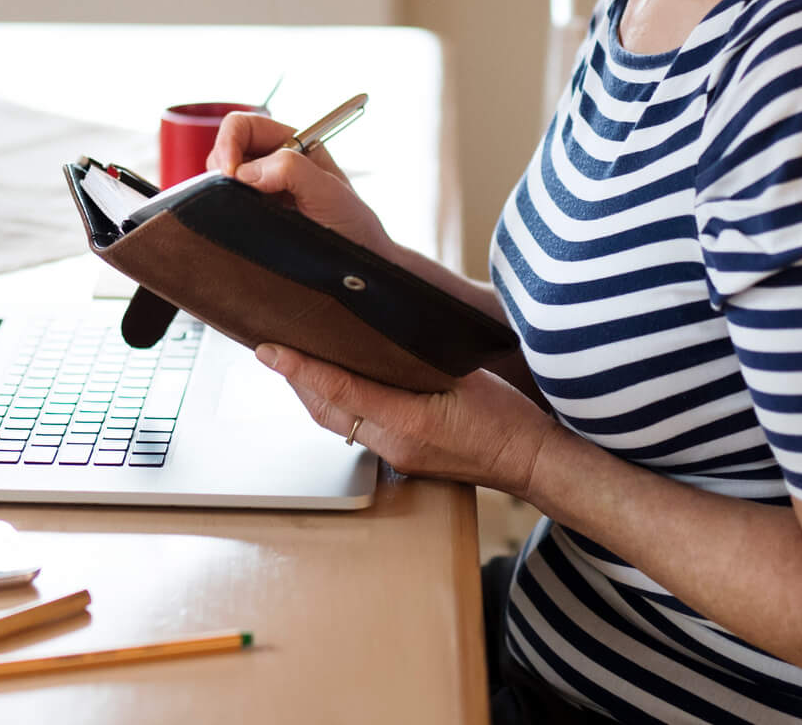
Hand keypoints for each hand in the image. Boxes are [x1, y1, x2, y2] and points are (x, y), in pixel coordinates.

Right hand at [207, 111, 397, 258]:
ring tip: (248, 212)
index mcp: (290, 142)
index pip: (244, 126)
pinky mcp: (253, 212)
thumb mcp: (330, 192)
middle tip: (232, 197)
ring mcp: (260, 188)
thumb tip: (246, 172)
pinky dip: (223, 209)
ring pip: (220, 178)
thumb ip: (293, 171)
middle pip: (225, 149)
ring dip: (222, 192)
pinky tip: (243, 222)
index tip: (231, 174)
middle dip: (221, 168)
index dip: (229, 143)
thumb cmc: (353, 222)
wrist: (359, 260)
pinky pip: (225, 203)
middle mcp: (271, 160)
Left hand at [255, 343, 553, 499]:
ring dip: (314, 393)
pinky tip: (338, 385)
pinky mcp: (403, 459)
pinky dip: (339, 404)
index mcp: (408, 422)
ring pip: (338, 422)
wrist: (532, 463)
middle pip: (326, 410)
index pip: (339, 389)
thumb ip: (419, 362)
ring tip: (296, 361)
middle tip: (272, 348)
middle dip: (296, 379)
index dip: (300, 368)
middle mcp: (393, 445)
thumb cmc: (508, 418)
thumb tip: (378, 339)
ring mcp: (396, 456)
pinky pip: (357, 429)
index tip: (269, 350)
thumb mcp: (465, 379)